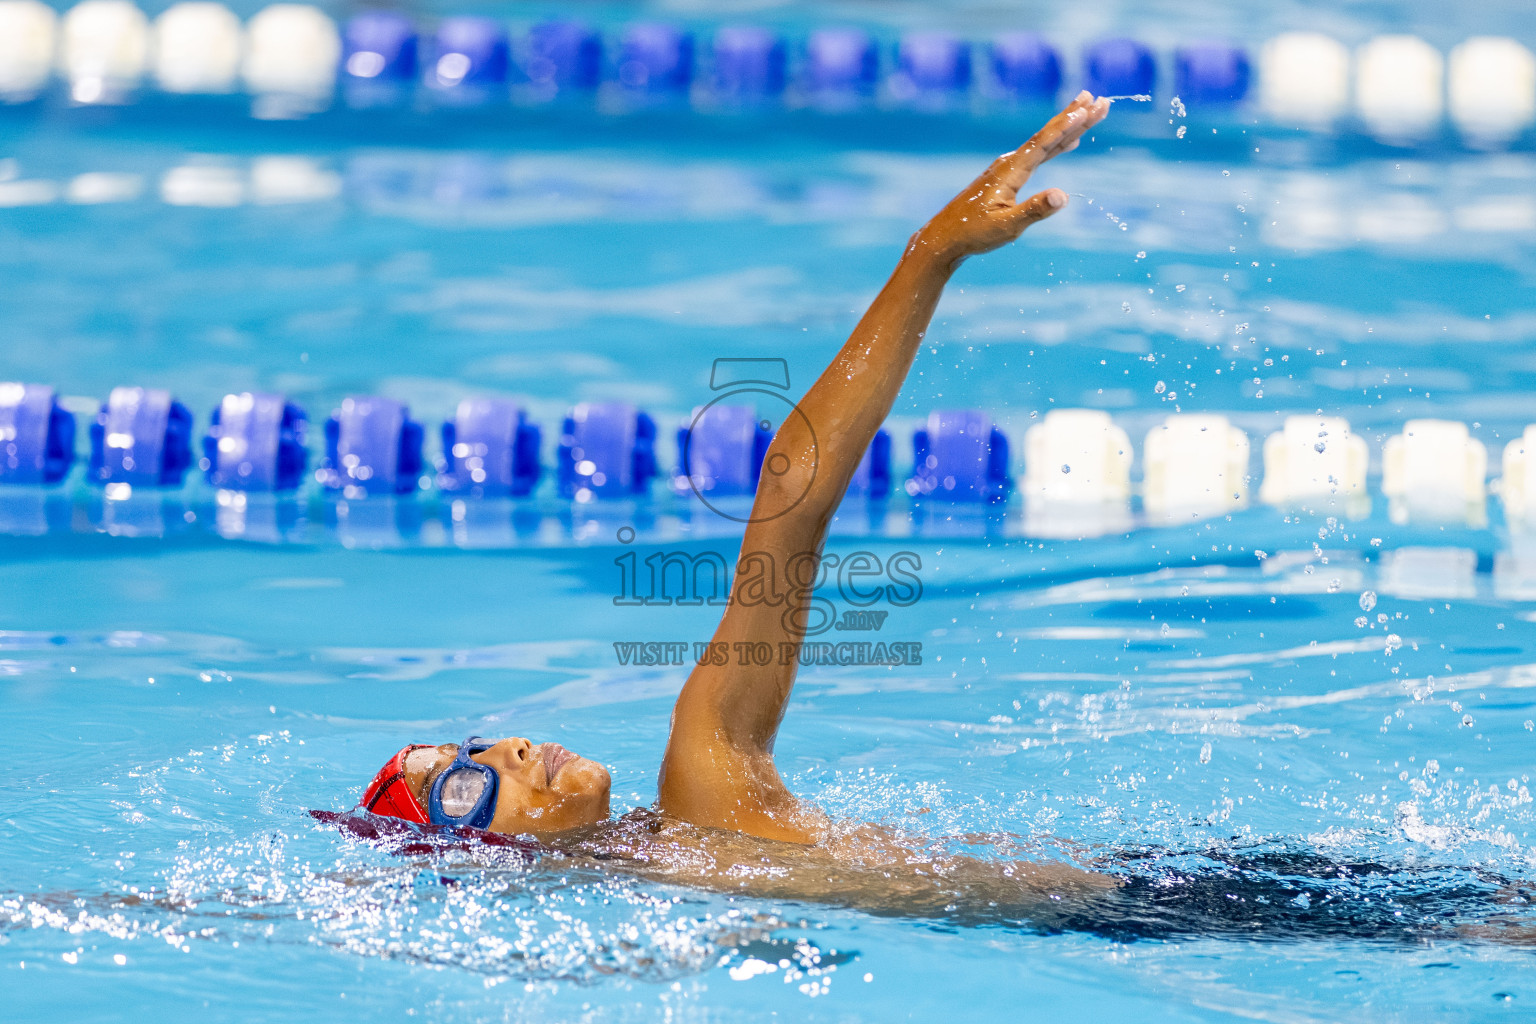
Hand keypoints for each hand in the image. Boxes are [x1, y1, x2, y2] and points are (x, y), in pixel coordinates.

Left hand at [912, 90, 1111, 265]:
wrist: (945, 238)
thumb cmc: (974, 234)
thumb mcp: (1006, 227)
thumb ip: (1034, 211)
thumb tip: (1063, 196)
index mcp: (1010, 171)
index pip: (1044, 144)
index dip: (1067, 126)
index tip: (1088, 108)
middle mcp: (1009, 163)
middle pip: (1047, 135)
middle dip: (1074, 117)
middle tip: (1099, 99)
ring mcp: (1007, 168)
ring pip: (1044, 142)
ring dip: (1067, 126)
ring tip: (1088, 109)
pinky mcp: (1007, 177)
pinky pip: (1038, 155)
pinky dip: (1055, 144)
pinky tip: (1068, 143)